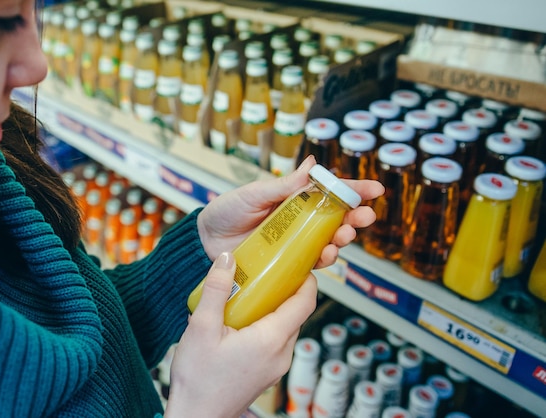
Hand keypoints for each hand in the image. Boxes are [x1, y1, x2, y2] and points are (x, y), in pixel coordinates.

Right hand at [165, 253, 317, 417]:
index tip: (299, 262)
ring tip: (250, 294)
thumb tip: (227, 259)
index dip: (307, 279)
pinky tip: (241, 320)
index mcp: (271, 339)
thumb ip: (216, 290)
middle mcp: (281, 354)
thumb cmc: (198, 380)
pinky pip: (276, 341)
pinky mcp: (267, 373)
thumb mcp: (201, 327)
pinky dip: (266, 325)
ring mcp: (276, 366)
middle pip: (297, 314)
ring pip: (286, 328)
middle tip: (267, 272)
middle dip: (286, 290)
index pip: (305, 303)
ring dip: (274, 308)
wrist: (196, 417)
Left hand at [197, 155, 384, 267]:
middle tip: (363, 218)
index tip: (376, 190)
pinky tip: (325, 256)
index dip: (354, 191)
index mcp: (294, 200)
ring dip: (341, 240)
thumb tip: (312, 164)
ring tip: (342, 238)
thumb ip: (283, 186)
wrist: (204, 241)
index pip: (330, 193)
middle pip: (336, 220)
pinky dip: (322, 261)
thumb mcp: (254, 194)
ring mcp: (293, 244)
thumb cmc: (227, 211)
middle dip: (355, 219)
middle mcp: (298, 222)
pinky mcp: (285, 265)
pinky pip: (310, 265)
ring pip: (327, 243)